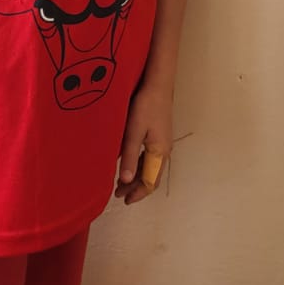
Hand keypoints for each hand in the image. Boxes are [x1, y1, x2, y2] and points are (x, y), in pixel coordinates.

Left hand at [115, 81, 172, 205]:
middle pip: (152, 177)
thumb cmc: (146, 106)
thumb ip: (130, 156)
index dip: (138, 193)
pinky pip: (150, 158)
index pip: (150, 181)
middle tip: (119, 194)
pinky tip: (130, 165)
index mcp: (159, 152)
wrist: (158, 85)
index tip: (124, 200)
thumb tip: (125, 181)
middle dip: (136, 187)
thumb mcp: (134, 131)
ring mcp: (163, 143)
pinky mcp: (160, 136)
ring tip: (121, 183)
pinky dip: (140, 166)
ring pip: (151, 168)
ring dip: (137, 177)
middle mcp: (164, 151)